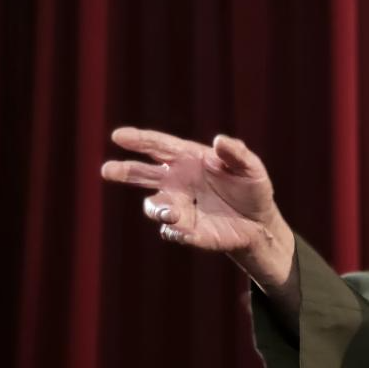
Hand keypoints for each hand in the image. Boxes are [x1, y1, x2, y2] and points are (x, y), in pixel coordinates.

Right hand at [100, 127, 293, 287]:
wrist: (260, 222)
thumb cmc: (252, 188)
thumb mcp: (251, 167)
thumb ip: (237, 153)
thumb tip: (219, 140)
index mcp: (189, 159)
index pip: (158, 146)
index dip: (139, 140)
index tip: (118, 136)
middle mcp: (177, 181)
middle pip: (143, 173)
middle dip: (124, 171)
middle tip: (108, 170)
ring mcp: (179, 207)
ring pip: (154, 206)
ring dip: (158, 208)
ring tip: (171, 212)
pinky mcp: (187, 231)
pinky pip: (173, 231)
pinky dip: (175, 230)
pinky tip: (183, 229)